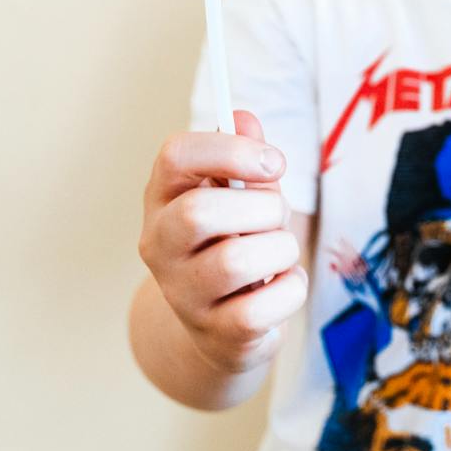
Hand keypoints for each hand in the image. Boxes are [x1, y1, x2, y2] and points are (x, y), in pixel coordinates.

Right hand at [138, 111, 306, 373]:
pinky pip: (264, 306)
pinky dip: (290, 289)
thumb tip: (244, 117)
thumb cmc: (232, 243)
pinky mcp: (216, 333)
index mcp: (162, 198)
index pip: (175, 155)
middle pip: (200, 212)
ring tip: (278, 252)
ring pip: (237, 259)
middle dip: (261, 207)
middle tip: (276, 216)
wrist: (221, 327)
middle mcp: (160, 245)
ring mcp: (183, 293)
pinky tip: (281, 286)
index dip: (231, 150)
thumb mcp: (236, 194)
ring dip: (280, 248)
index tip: (274, 162)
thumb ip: (242, 156)